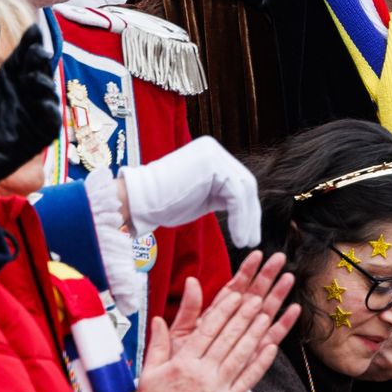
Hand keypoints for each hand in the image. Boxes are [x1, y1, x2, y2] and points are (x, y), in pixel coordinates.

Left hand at [0, 22, 63, 209]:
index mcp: (5, 80)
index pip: (22, 56)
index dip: (30, 43)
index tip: (33, 30)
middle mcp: (22, 94)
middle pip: (38, 71)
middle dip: (40, 60)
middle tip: (36, 52)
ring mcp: (31, 114)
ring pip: (48, 93)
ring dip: (45, 83)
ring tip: (35, 78)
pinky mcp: (37, 136)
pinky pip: (51, 121)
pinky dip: (51, 111)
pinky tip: (43, 104)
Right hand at [121, 136, 261, 245]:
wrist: (139, 201)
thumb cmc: (163, 203)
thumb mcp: (201, 196)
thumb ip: (220, 194)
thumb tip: (245, 209)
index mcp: (211, 155)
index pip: (238, 181)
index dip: (247, 209)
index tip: (248, 232)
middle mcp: (214, 150)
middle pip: (244, 183)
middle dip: (250, 214)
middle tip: (252, 239)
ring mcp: (214, 154)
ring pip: (243, 190)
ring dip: (247, 220)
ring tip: (245, 241)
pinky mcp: (213, 165)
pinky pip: (236, 195)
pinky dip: (240, 219)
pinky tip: (238, 236)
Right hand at [139, 252, 298, 391]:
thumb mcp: (149, 373)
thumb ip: (157, 344)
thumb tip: (158, 320)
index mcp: (184, 362)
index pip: (207, 330)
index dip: (224, 311)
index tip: (236, 296)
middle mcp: (203, 372)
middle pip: (227, 338)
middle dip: (243, 316)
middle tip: (257, 298)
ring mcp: (219, 387)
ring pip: (240, 354)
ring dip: (255, 333)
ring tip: (266, 316)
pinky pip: (248, 379)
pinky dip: (261, 362)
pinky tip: (271, 347)